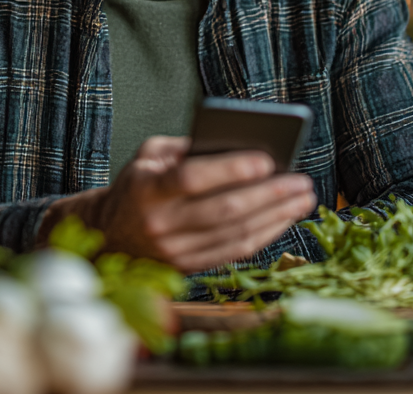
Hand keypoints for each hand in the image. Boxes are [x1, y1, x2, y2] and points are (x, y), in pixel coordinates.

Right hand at [41, 136, 316, 272]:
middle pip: (224, 210)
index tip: (266, 159)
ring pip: (235, 234)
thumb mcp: (149, 156)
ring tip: (303, 198)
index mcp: (147, 190)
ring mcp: (175, 251)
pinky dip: (265, 235)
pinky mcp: (189, 267)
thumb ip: (187, 147)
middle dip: (268, 195)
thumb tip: (238, 145)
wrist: (109, 236)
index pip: (192, 179)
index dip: (230, 170)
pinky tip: (285, 218)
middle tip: (301, 180)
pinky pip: (235, 252)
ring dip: (276, 216)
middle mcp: (161, 224)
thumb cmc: (138, 185)